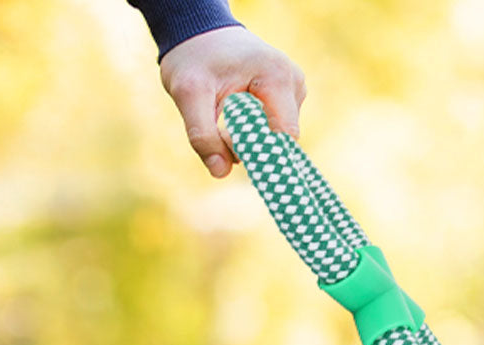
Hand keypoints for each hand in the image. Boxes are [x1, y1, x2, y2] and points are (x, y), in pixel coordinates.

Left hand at [159, 26, 306, 177]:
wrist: (199, 33)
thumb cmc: (194, 59)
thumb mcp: (187, 94)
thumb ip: (203, 135)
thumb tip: (220, 172)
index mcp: (278, 77)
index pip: (283, 137)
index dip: (261, 154)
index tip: (232, 155)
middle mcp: (294, 82)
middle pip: (282, 139)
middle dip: (253, 146)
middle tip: (221, 132)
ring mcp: (295, 88)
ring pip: (279, 136)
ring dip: (253, 139)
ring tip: (226, 118)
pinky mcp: (289, 96)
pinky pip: (276, 127)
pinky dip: (256, 131)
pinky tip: (237, 115)